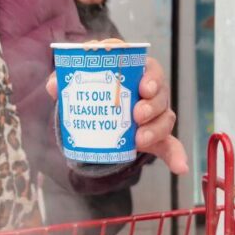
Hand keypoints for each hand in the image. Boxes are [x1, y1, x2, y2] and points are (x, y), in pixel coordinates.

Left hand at [46, 56, 188, 174]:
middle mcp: (148, 90)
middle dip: (151, 105)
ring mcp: (153, 112)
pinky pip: (170, 145)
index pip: (149, 68)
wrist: (94, 111)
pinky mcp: (154, 134)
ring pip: (165, 117)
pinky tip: (180, 167)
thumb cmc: (90, 90)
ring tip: (140, 139)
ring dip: (156, 129)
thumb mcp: (76, 84)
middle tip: (137, 114)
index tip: (143, 87)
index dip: (150, 76)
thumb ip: (64, 82)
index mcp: (134, 71)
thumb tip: (53, 86)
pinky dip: (177, 156)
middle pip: (160, 93)